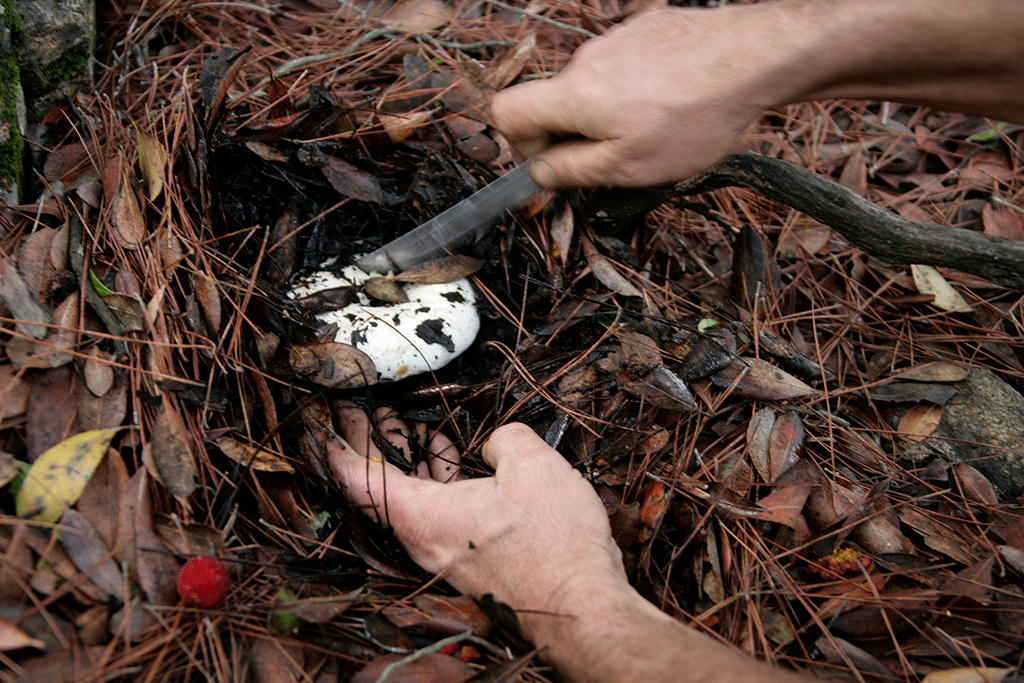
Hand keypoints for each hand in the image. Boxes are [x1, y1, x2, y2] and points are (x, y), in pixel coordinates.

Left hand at [327, 405, 627, 637]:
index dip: (337, 446)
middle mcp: (426, 543)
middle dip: (370, 445)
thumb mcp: (533, 466)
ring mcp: (447, 557)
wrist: (584, 609)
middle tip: (359, 411)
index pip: (359, 481)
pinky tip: (455, 461)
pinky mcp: (471, 564)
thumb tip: (496, 443)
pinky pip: (439, 514)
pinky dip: (437, 481)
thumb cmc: (555, 545)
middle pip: (381, 488)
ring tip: (408, 426)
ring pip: (413, 501)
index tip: (323, 422)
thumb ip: (504, 439)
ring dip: (409, 461)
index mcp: (424, 517)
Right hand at [490, 4, 791, 187]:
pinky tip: (677, 102)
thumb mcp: (628, 167)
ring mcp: (617, 40)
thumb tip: (541, 171)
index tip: (554, 162)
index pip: (506, 112)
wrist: (753, 58)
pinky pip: (625, 67)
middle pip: (556, 102)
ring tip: (660, 129)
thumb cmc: (694, 116)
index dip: (520, 145)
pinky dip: (640, 89)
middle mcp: (586, 60)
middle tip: (619, 156)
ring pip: (594, 87)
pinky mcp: (646, 29)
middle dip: (577, 134)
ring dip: (613, 113)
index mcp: (573, 96)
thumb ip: (574, 171)